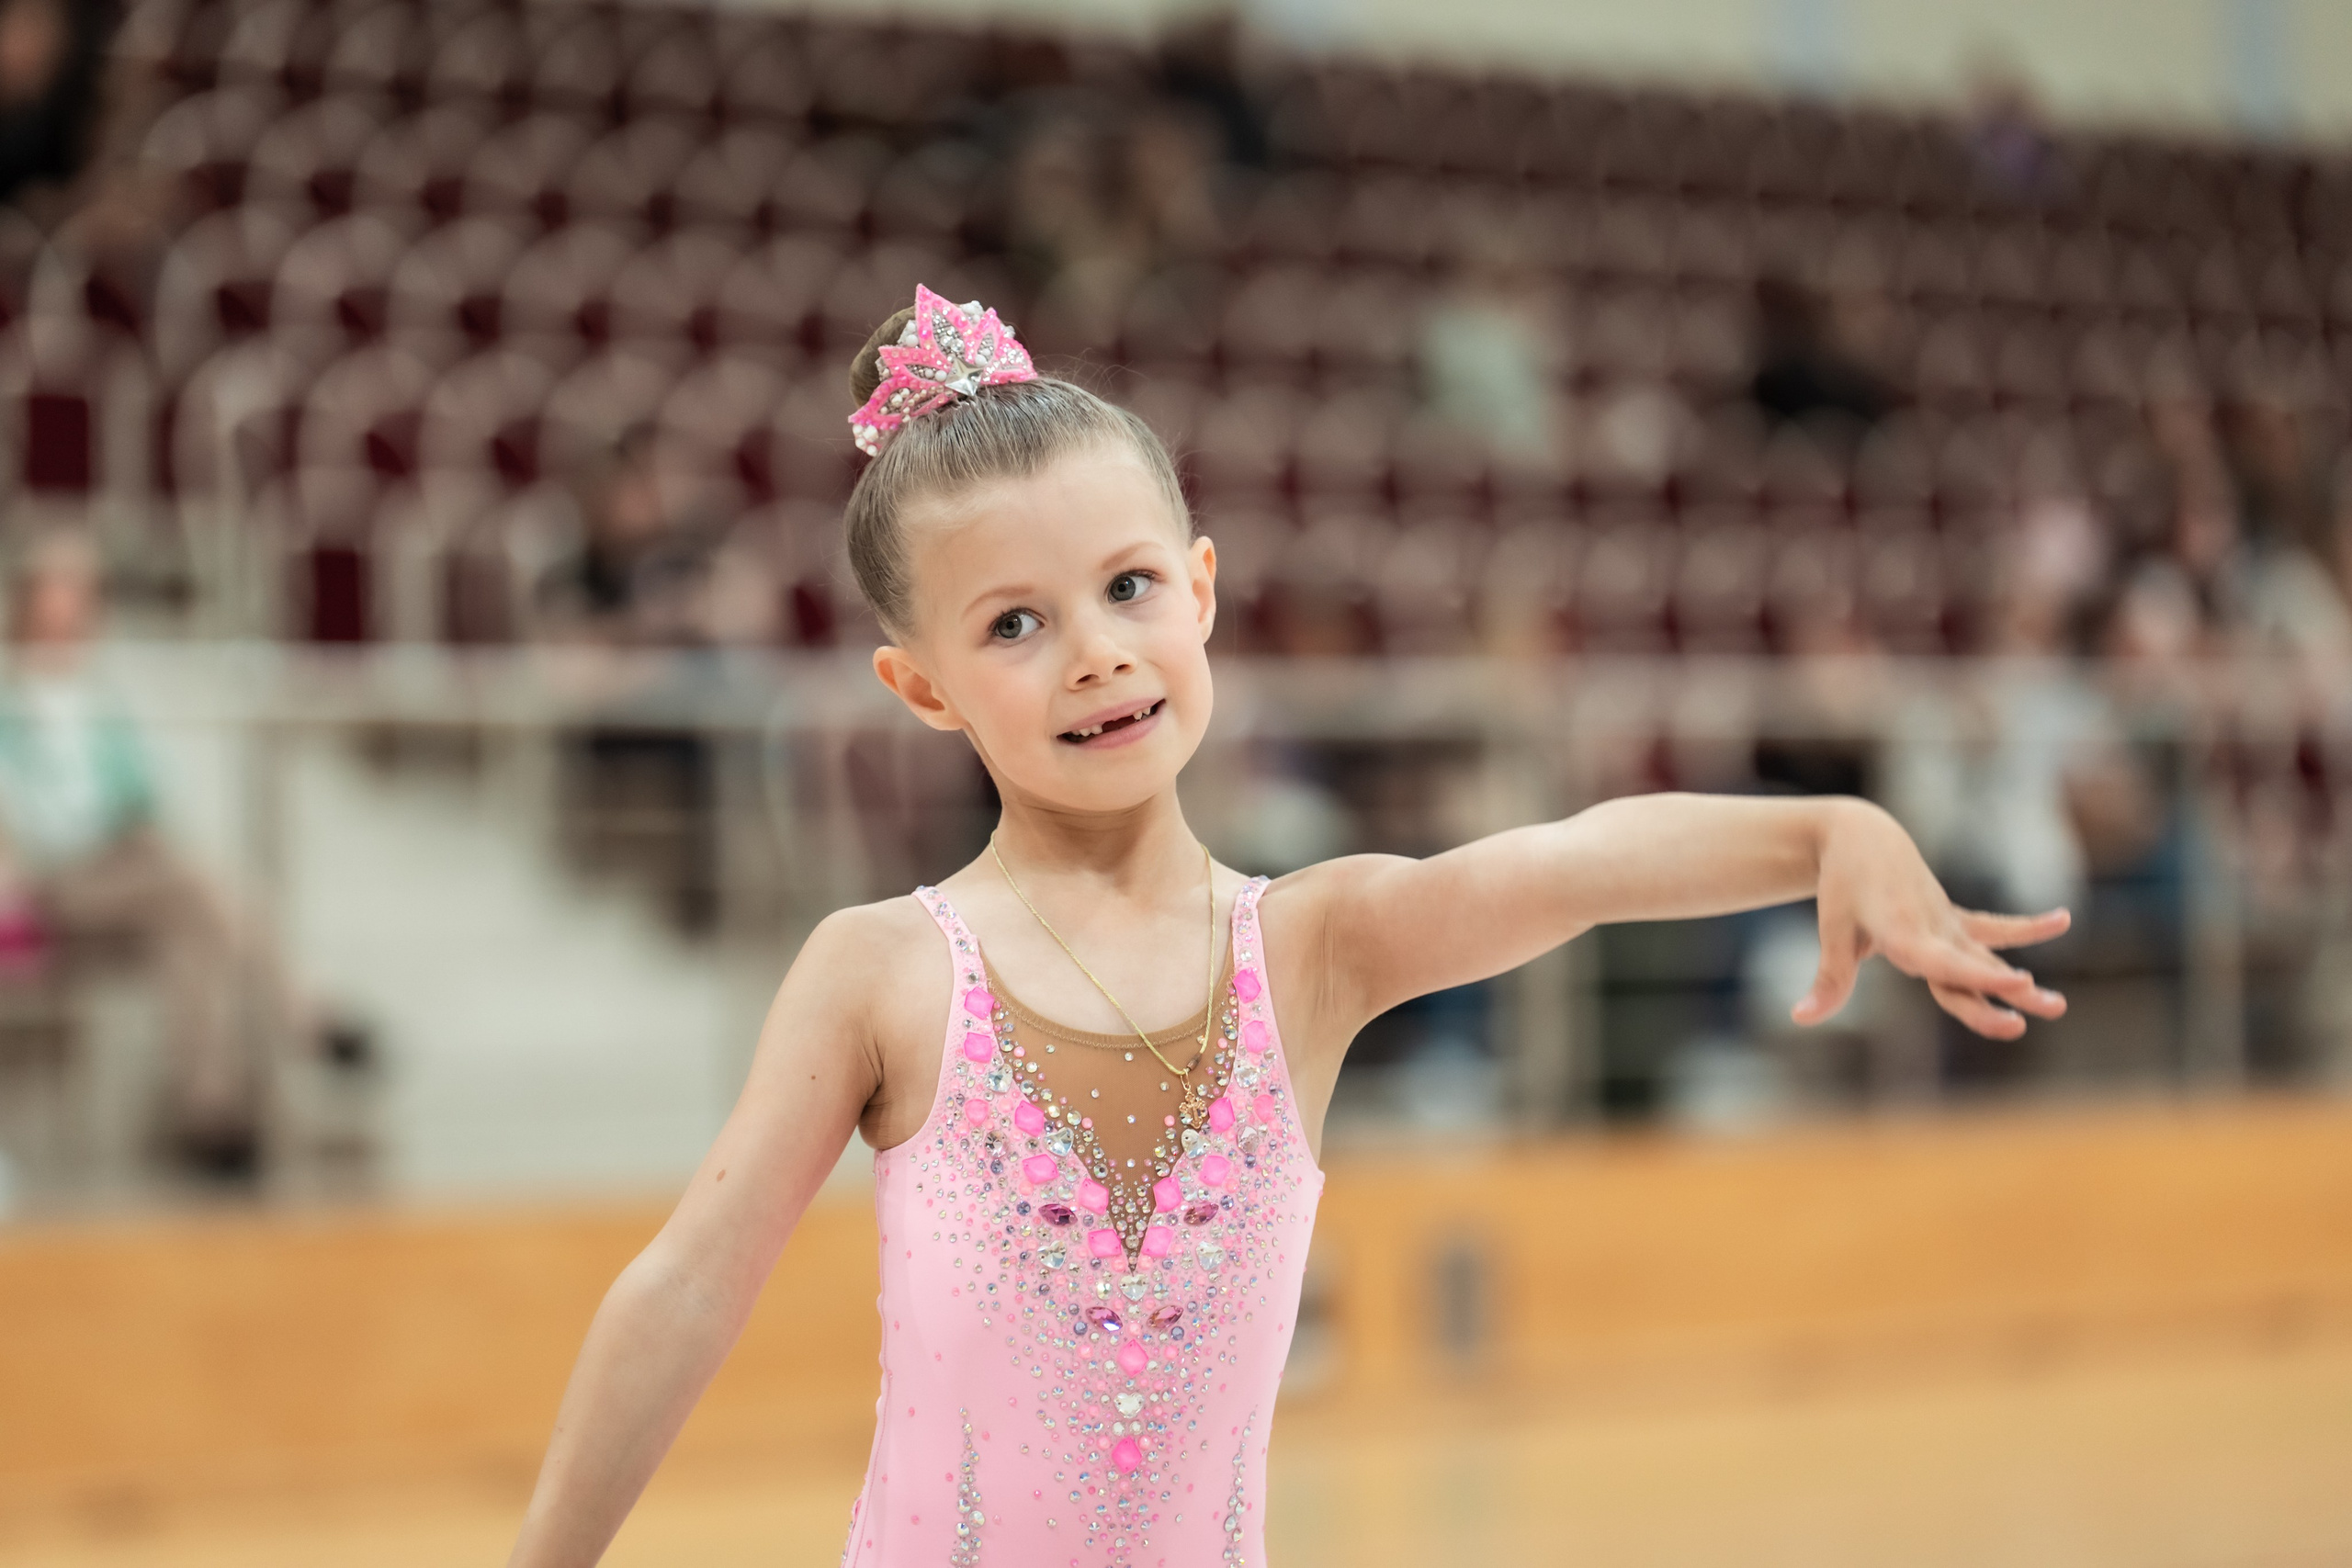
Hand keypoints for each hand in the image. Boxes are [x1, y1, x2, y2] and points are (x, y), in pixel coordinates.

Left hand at [1792, 801, 2070, 1038]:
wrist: (1859, 835)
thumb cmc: (1842, 887)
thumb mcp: (1833, 931)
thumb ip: (1829, 979)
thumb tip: (1799, 1019)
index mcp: (1902, 933)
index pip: (1942, 962)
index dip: (1976, 976)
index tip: (2018, 984)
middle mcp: (1931, 929)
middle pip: (1965, 971)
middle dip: (1994, 996)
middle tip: (2025, 1023)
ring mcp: (1946, 923)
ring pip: (1985, 958)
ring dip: (2016, 982)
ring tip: (2056, 1007)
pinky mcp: (1953, 917)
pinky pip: (1992, 927)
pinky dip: (2025, 927)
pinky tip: (2062, 921)